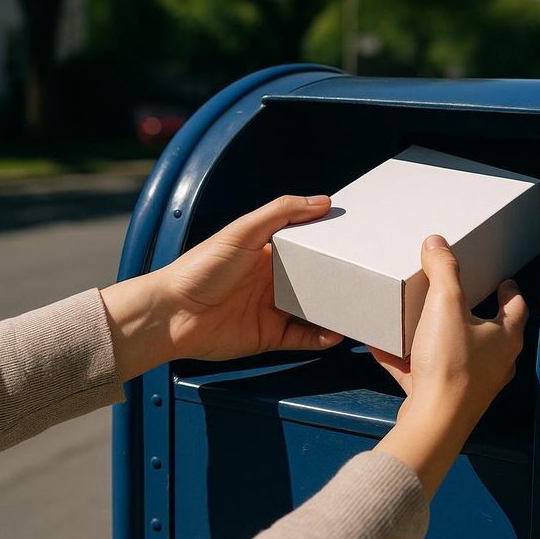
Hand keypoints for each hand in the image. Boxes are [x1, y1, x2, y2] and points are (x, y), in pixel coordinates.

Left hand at [103, 195, 343, 380]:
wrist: (173, 313)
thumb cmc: (201, 267)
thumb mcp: (242, 231)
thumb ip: (281, 213)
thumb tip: (321, 201)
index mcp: (266, 253)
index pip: (305, 247)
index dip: (327, 244)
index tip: (354, 241)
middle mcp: (271, 281)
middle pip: (313, 280)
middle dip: (337, 280)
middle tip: (366, 278)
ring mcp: (271, 310)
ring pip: (313, 311)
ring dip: (334, 311)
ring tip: (358, 308)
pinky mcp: (269, 336)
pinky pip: (302, 338)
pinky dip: (321, 338)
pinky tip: (336, 333)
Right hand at [372, 235, 527, 497]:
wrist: (433, 421)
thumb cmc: (451, 366)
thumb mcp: (445, 304)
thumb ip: (443, 269)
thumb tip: (438, 244)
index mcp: (505, 337)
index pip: (516, 306)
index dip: (509, 290)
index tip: (504, 279)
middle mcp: (495, 362)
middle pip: (489, 331)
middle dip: (474, 313)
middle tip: (462, 296)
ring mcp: (472, 383)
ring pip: (457, 354)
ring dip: (441, 337)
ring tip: (421, 320)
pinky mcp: (445, 398)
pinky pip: (426, 374)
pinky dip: (409, 361)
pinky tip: (385, 350)